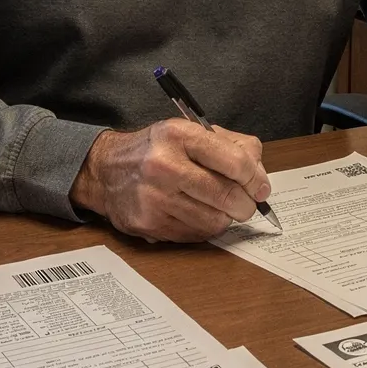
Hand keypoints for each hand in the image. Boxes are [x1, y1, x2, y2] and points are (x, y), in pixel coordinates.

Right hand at [71, 119, 268, 241]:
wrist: (106, 170)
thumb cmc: (158, 150)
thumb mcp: (191, 132)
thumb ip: (232, 146)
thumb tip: (260, 176)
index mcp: (179, 136)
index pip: (235, 162)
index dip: (256, 179)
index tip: (261, 188)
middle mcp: (164, 166)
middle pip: (227, 196)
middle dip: (245, 204)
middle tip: (245, 203)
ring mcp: (154, 198)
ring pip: (214, 221)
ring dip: (224, 218)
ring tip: (216, 206)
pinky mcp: (148, 224)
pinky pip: (195, 235)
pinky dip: (204, 228)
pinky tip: (196, 214)